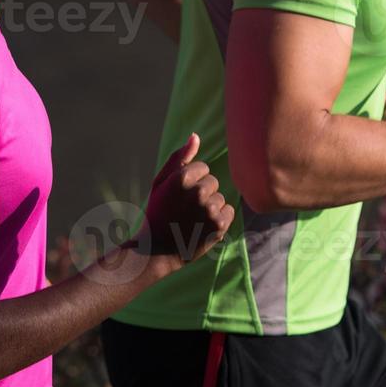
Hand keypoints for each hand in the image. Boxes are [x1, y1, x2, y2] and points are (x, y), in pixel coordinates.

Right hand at [141, 134, 234, 263]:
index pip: (203, 168)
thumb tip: (195, 136)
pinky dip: (219, 219)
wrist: (157, 250)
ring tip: (192, 220)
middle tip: (184, 210)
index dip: (191, 182)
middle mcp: (197, 192)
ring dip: (210, 208)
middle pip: (213, 183)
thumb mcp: (161, 182)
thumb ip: (180, 158)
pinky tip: (202, 227)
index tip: (178, 196)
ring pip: (220, 199)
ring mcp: (209, 209)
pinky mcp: (219, 225)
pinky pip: (228, 212)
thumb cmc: (158, 212)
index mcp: (181, 178)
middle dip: (202, 194)